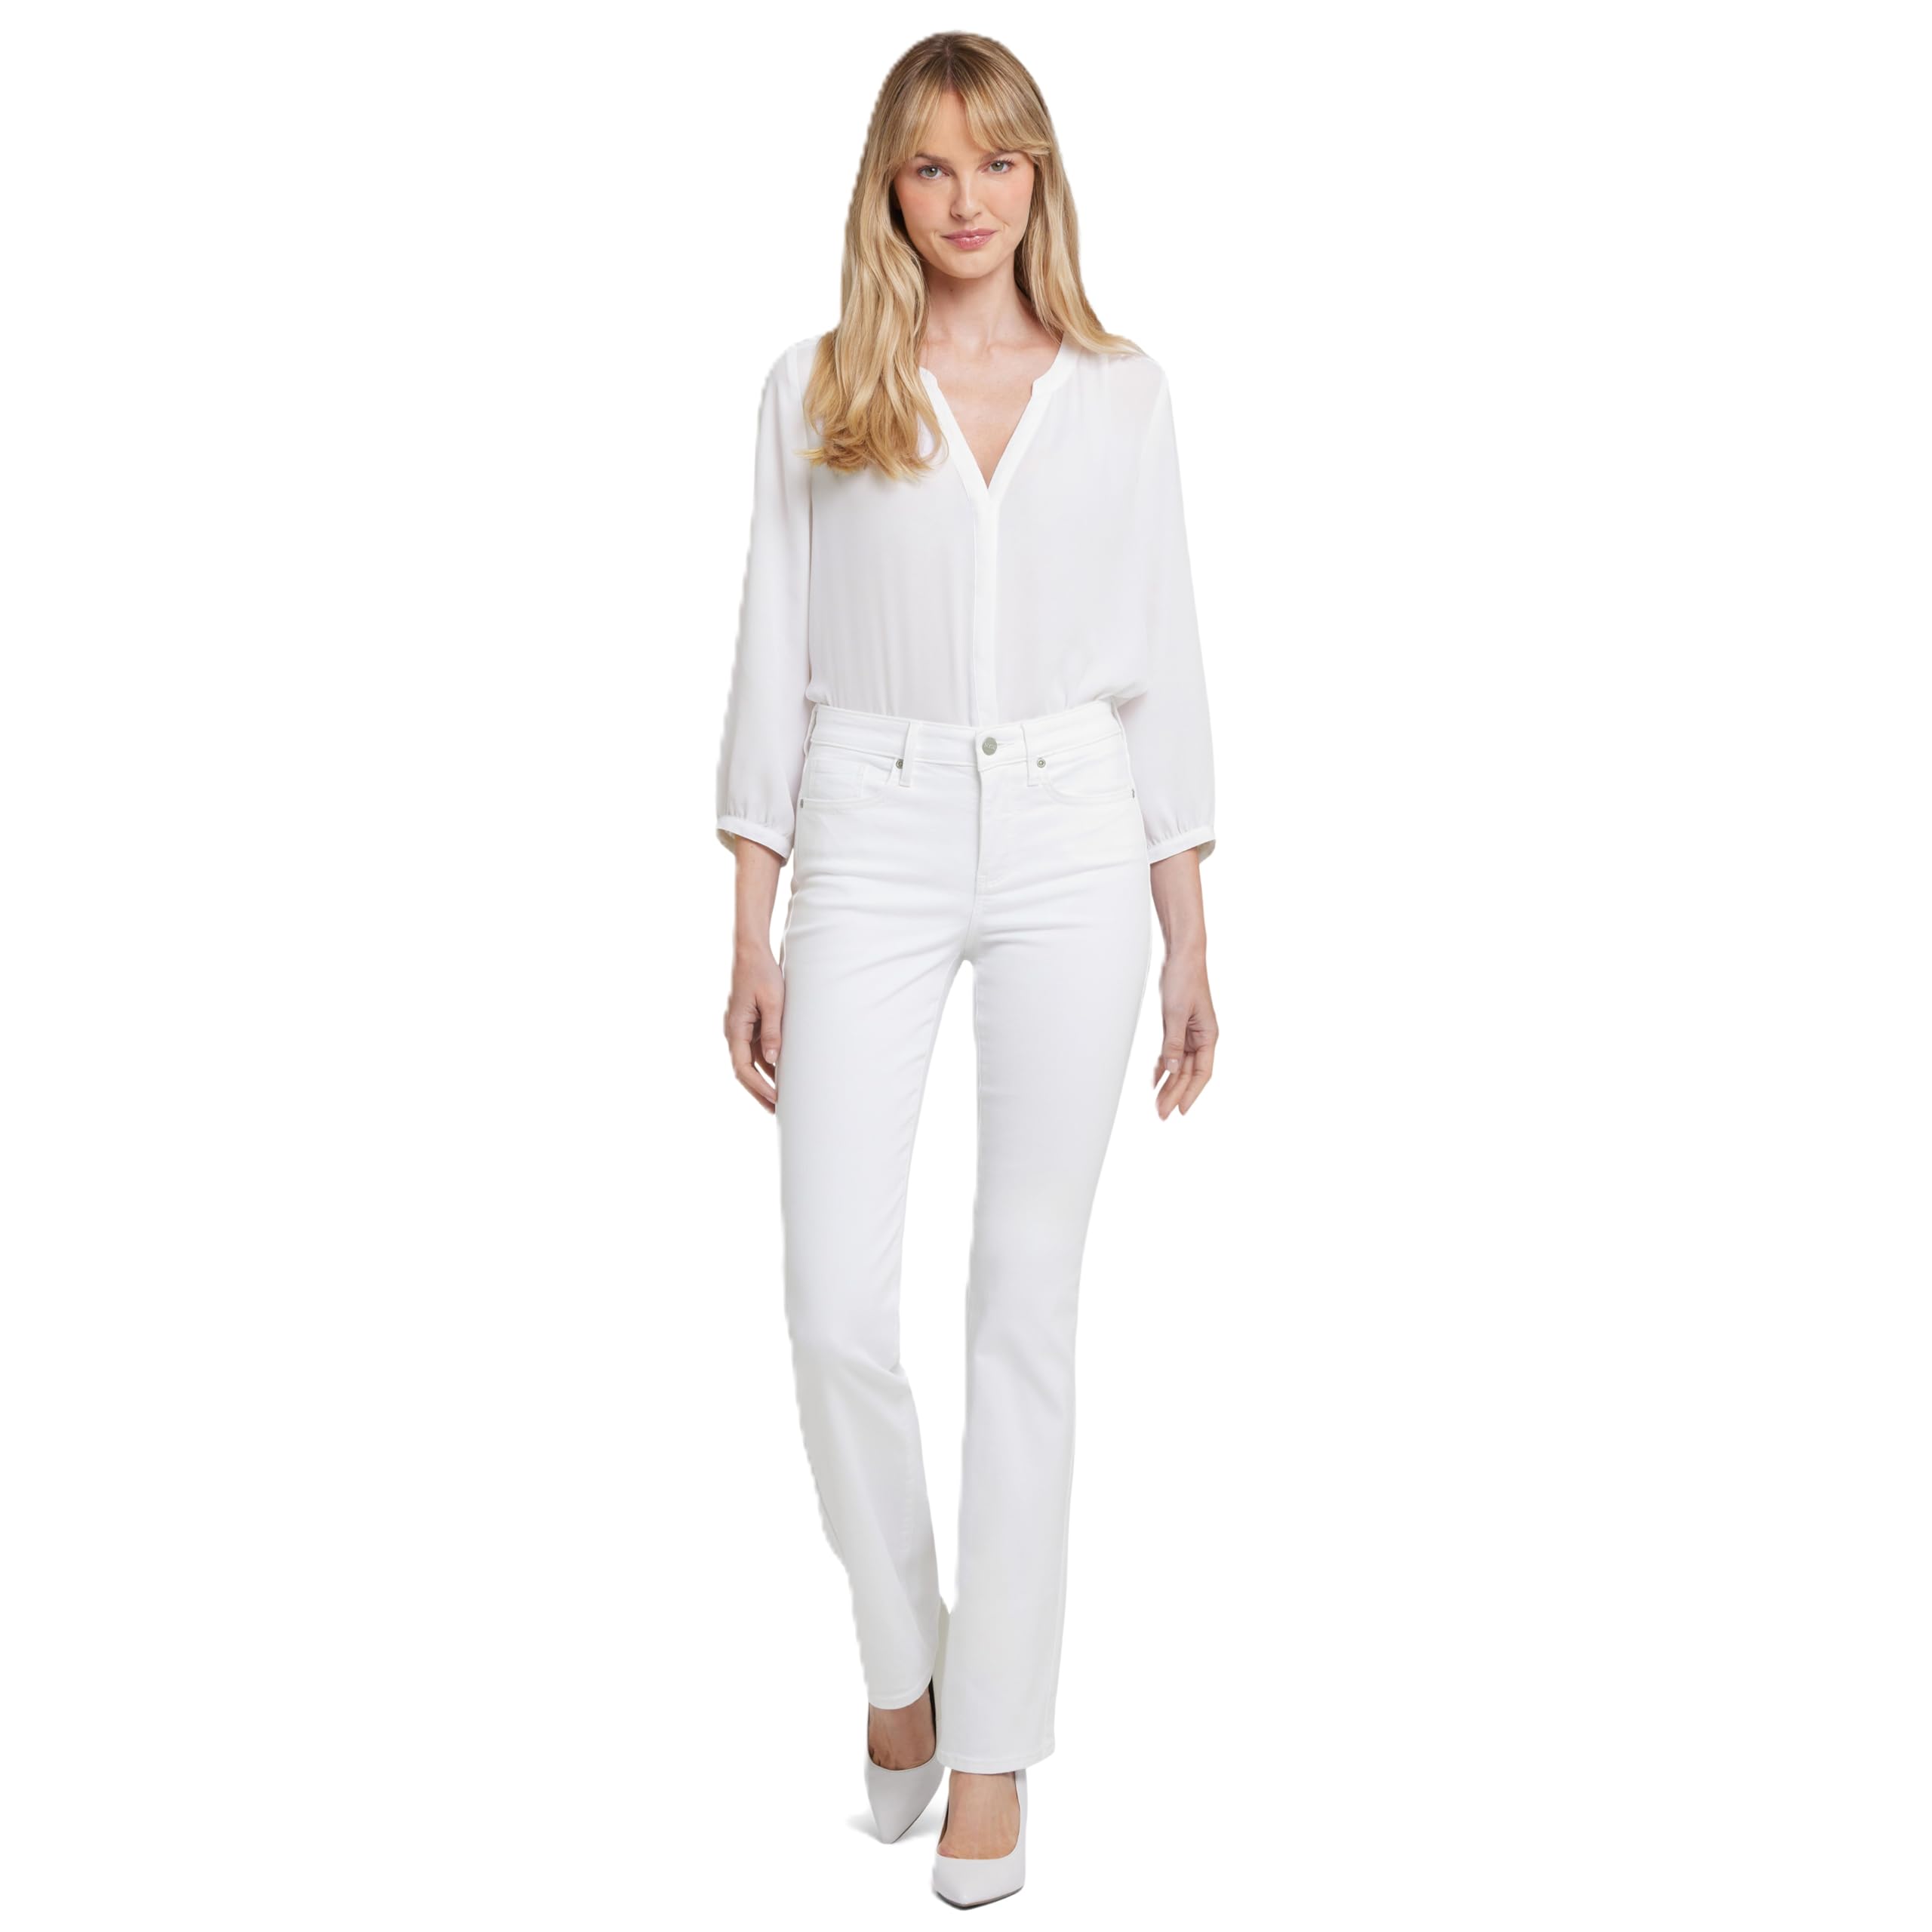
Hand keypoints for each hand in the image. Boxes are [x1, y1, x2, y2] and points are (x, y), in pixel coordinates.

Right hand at [725, 944, 785, 1113]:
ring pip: (749, 1062)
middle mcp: (733, 1032)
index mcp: (735, 1028)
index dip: (758, 1087)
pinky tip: (780, 1074)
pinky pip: (754, 1049)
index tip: (775, 1100)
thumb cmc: (762, 973)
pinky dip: (766, 1064)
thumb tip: (773, 1061)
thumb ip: (772, 1031)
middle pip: (743, 1070)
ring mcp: (739, 1028)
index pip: (742, 1068)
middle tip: (776, 1111)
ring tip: (780, 1098)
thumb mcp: (772, 1002)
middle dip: (758, 1091)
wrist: (750, 951)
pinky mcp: (747, 1023)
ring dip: (763, 1080)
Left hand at [1153, 949, 1215, 1117]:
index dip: (1192, 1094)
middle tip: (1162, 1114)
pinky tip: (1155, 1080)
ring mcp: (1189, 1033)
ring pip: (1180, 1066)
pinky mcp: (1177, 1026)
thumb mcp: (1176, 1014)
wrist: (1182, 955)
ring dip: (1169, 1085)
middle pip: (1189, 1073)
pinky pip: (1171, 1053)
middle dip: (1176, 1094)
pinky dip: (1163, 1067)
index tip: (1181, 1111)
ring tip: (1157, 1104)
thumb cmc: (1185, 979)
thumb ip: (1173, 1043)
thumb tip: (1173, 1070)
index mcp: (1208, 1035)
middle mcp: (1201, 1037)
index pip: (1202, 1073)